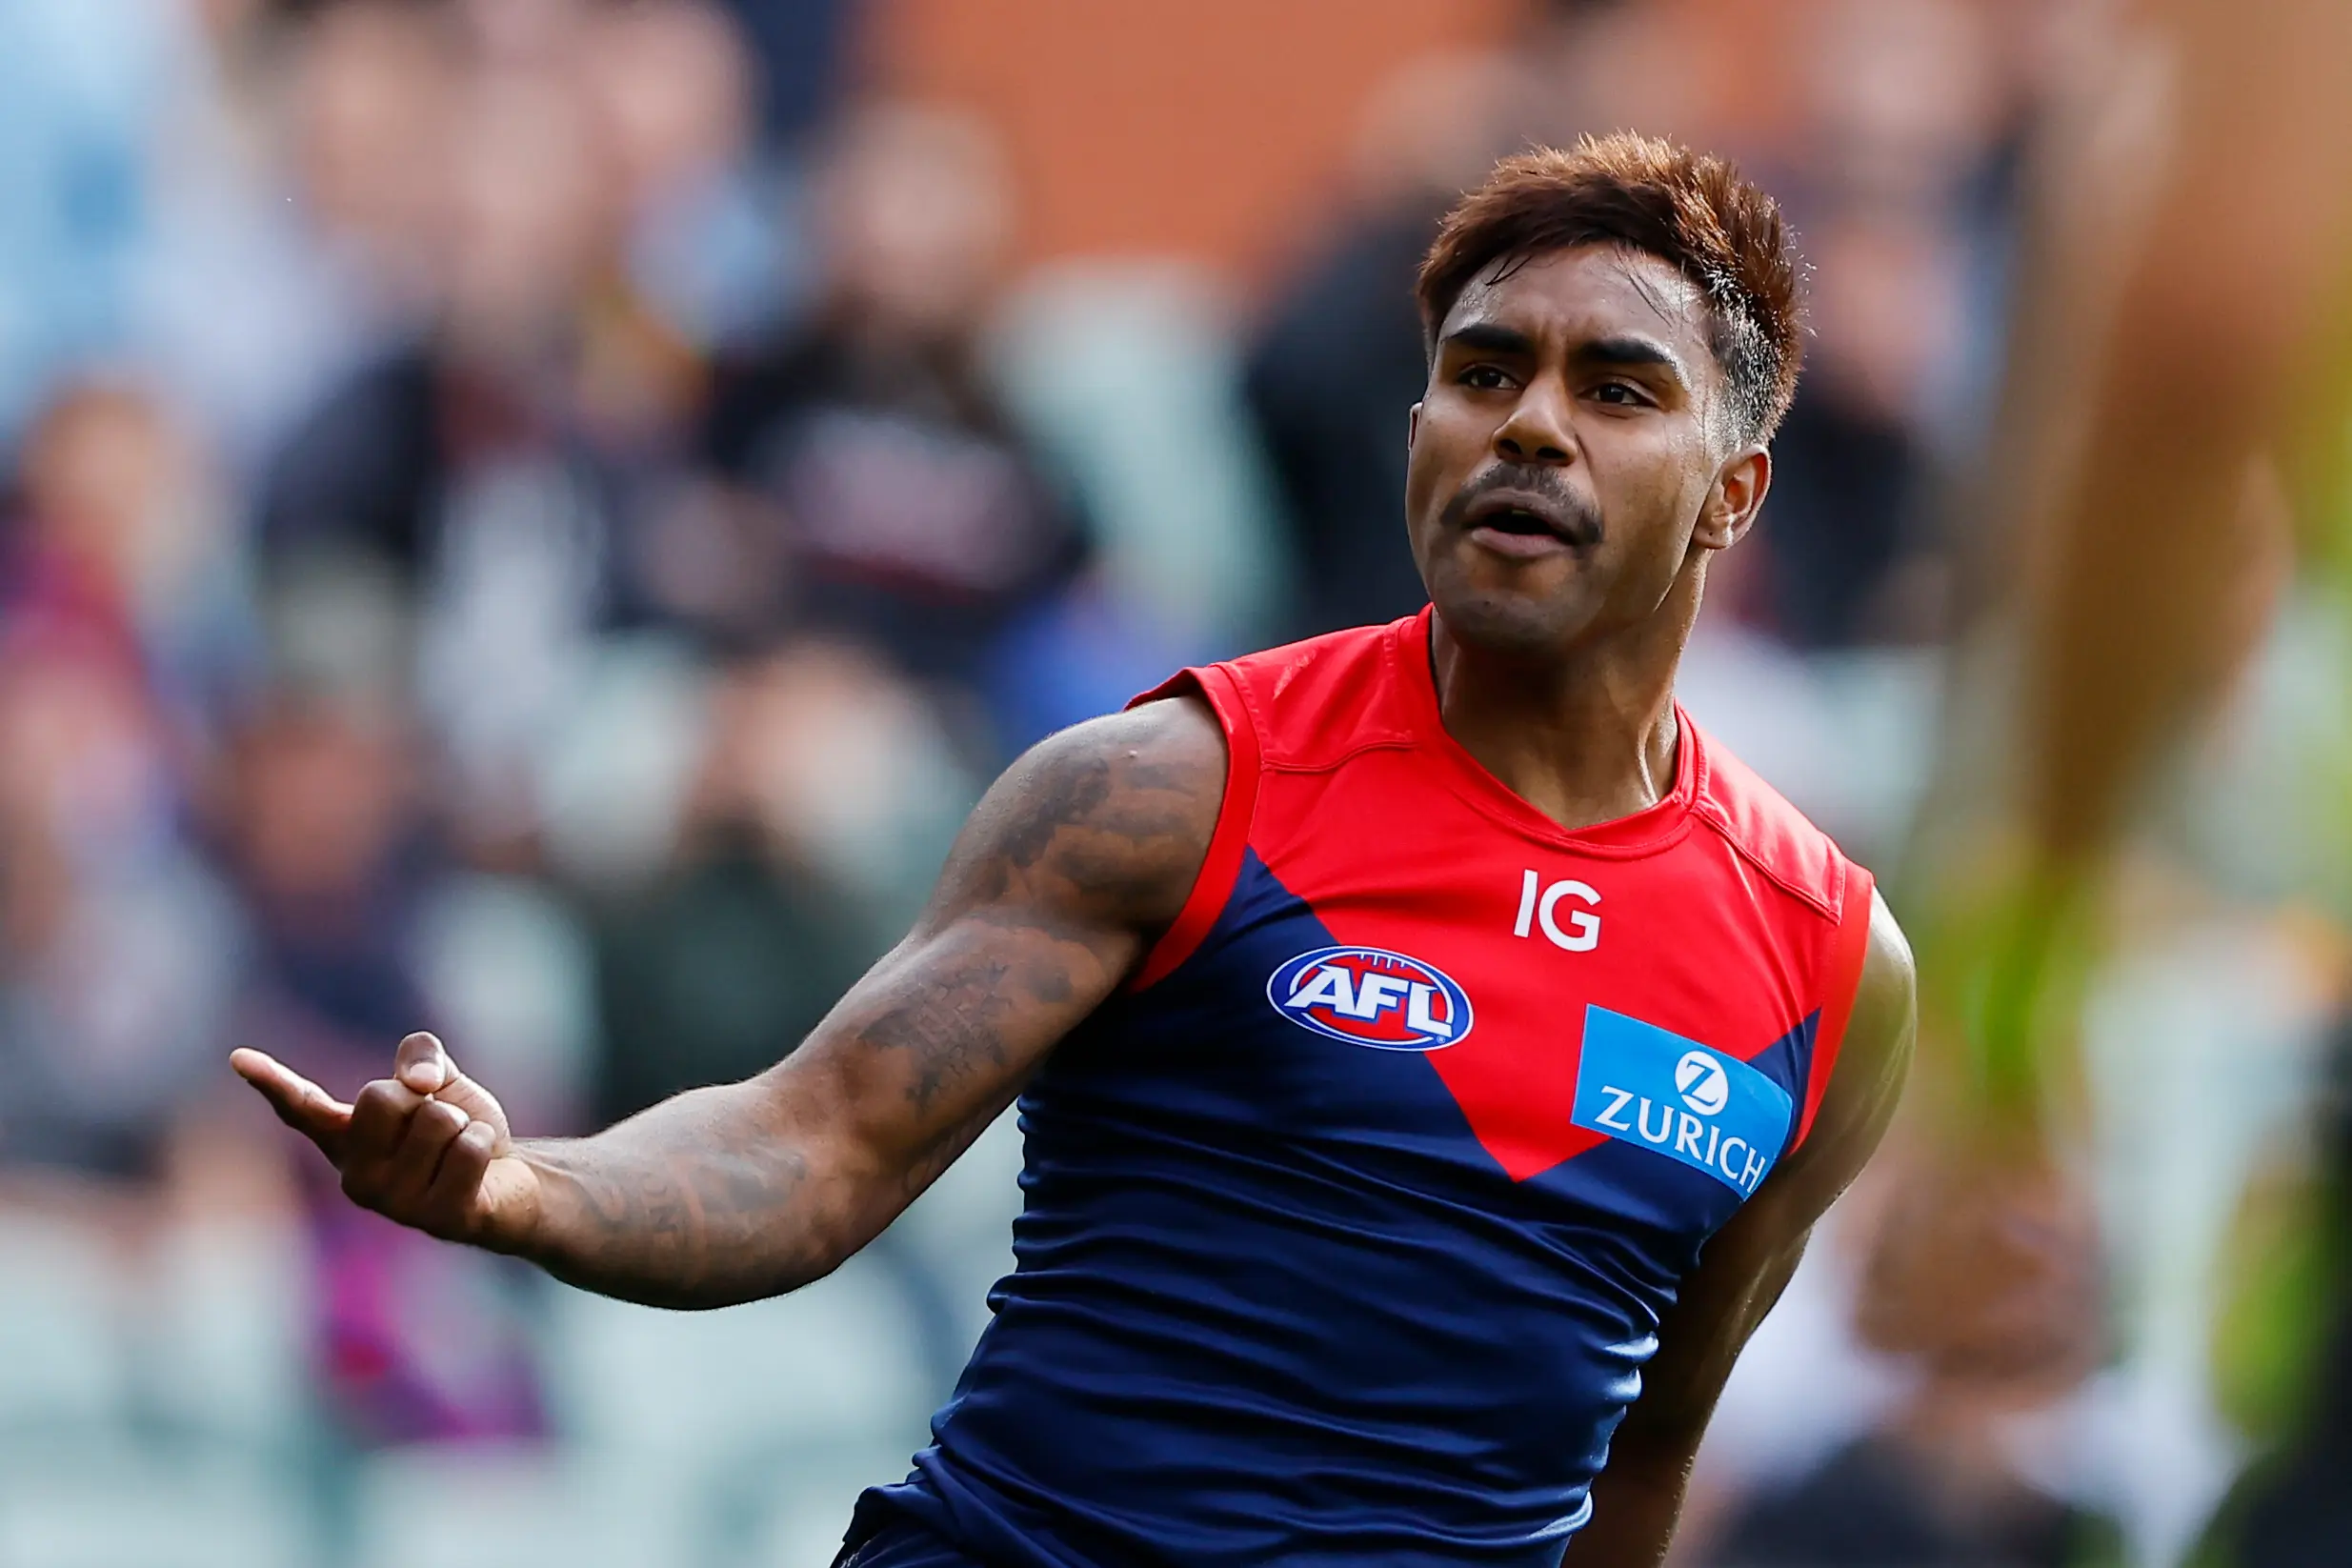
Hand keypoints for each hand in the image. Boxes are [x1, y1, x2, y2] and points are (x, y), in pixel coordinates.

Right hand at [231, 1032, 540, 1249]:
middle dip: (422, 1098)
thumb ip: (420, 1055)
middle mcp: (356, 1177)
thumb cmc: (460, 1131)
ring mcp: (393, 1205)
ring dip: (462, 1124)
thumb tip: (416, 1083)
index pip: (302, 1109)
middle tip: (438, 1126)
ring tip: (459, 1150)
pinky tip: (480, 1169)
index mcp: (347, 1140)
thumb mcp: (440, 1078)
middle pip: (380, 1097)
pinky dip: (485, 1143)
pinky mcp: (437, 1219)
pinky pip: (468, 1148)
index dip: (272, 1082)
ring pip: (434, 1120)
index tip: (240, 1057)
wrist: (510, 1181)